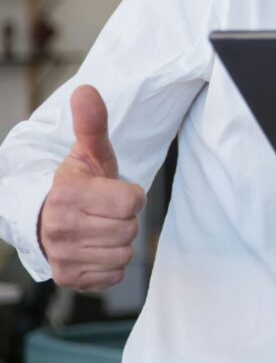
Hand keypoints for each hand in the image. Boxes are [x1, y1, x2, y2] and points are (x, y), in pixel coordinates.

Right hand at [38, 85, 145, 290]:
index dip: (132, 195)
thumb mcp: (89, 153)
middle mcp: (60, 229)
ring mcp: (63, 257)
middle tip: (107, 211)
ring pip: (123, 254)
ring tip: (102, 227)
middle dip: (126, 219)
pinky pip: (114, 275)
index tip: (115, 191)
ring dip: (120, 241)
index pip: (131, 202)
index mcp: (68, 195)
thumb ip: (92, 123)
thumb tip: (86, 90)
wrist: (50, 218)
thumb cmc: (79, 184)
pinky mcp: (69, 279)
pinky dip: (111, 264)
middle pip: (129, 230)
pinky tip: (97, 247)